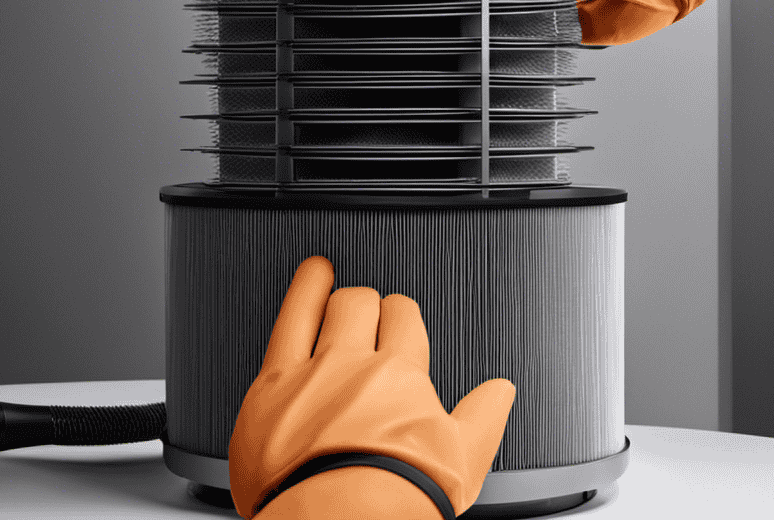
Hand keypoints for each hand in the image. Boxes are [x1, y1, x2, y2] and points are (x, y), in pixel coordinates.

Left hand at [228, 256, 515, 517]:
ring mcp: (313, 370)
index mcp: (401, 377)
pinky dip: (302, 291)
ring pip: (330, 305)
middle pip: (365, 304)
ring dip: (335, 291)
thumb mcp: (461, 463)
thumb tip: (501, 391)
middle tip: (365, 315)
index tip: (398, 319)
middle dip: (367, 305)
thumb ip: (483, 418)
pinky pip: (289, 320)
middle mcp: (357, 364)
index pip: (404, 319)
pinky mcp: (272, 385)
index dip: (400, 314)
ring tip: (328, 276)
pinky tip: (309, 276)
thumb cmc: (397, 501)